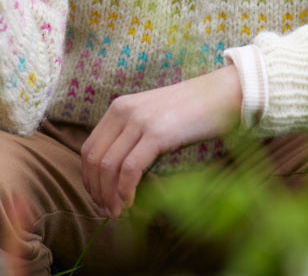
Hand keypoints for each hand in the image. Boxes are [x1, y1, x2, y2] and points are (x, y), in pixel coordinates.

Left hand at [81, 65, 242, 218]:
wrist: (219, 95)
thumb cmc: (188, 113)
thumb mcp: (152, 120)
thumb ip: (132, 138)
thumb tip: (117, 177)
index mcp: (119, 107)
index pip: (89, 148)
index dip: (89, 179)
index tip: (99, 199)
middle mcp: (123, 111)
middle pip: (95, 159)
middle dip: (97, 191)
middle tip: (107, 212)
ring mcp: (139, 120)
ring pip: (108, 166)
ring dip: (109, 196)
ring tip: (117, 213)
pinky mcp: (156, 133)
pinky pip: (130, 168)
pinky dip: (125, 190)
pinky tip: (130, 203)